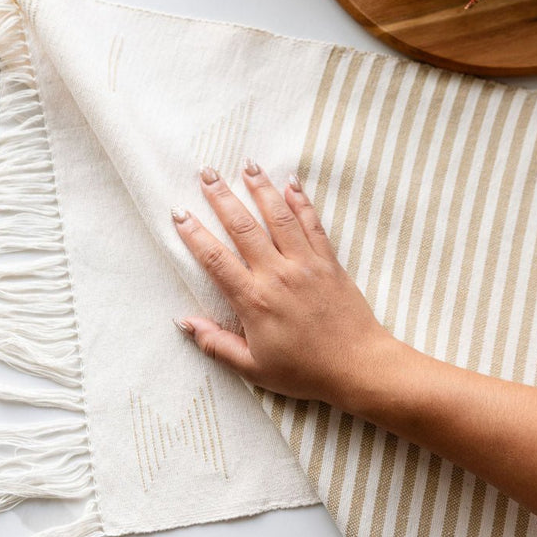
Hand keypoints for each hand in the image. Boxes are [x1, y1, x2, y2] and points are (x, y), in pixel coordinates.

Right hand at [171, 161, 395, 408]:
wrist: (357, 366)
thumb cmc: (304, 371)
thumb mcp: (253, 367)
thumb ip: (216, 344)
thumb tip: (184, 322)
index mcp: (255, 300)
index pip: (216, 258)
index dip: (194, 234)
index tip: (179, 213)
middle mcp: (278, 274)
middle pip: (243, 227)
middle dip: (222, 197)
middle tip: (206, 173)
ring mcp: (306, 264)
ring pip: (278, 217)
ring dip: (260, 188)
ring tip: (246, 165)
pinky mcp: (328, 262)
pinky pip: (313, 224)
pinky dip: (301, 202)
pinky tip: (291, 183)